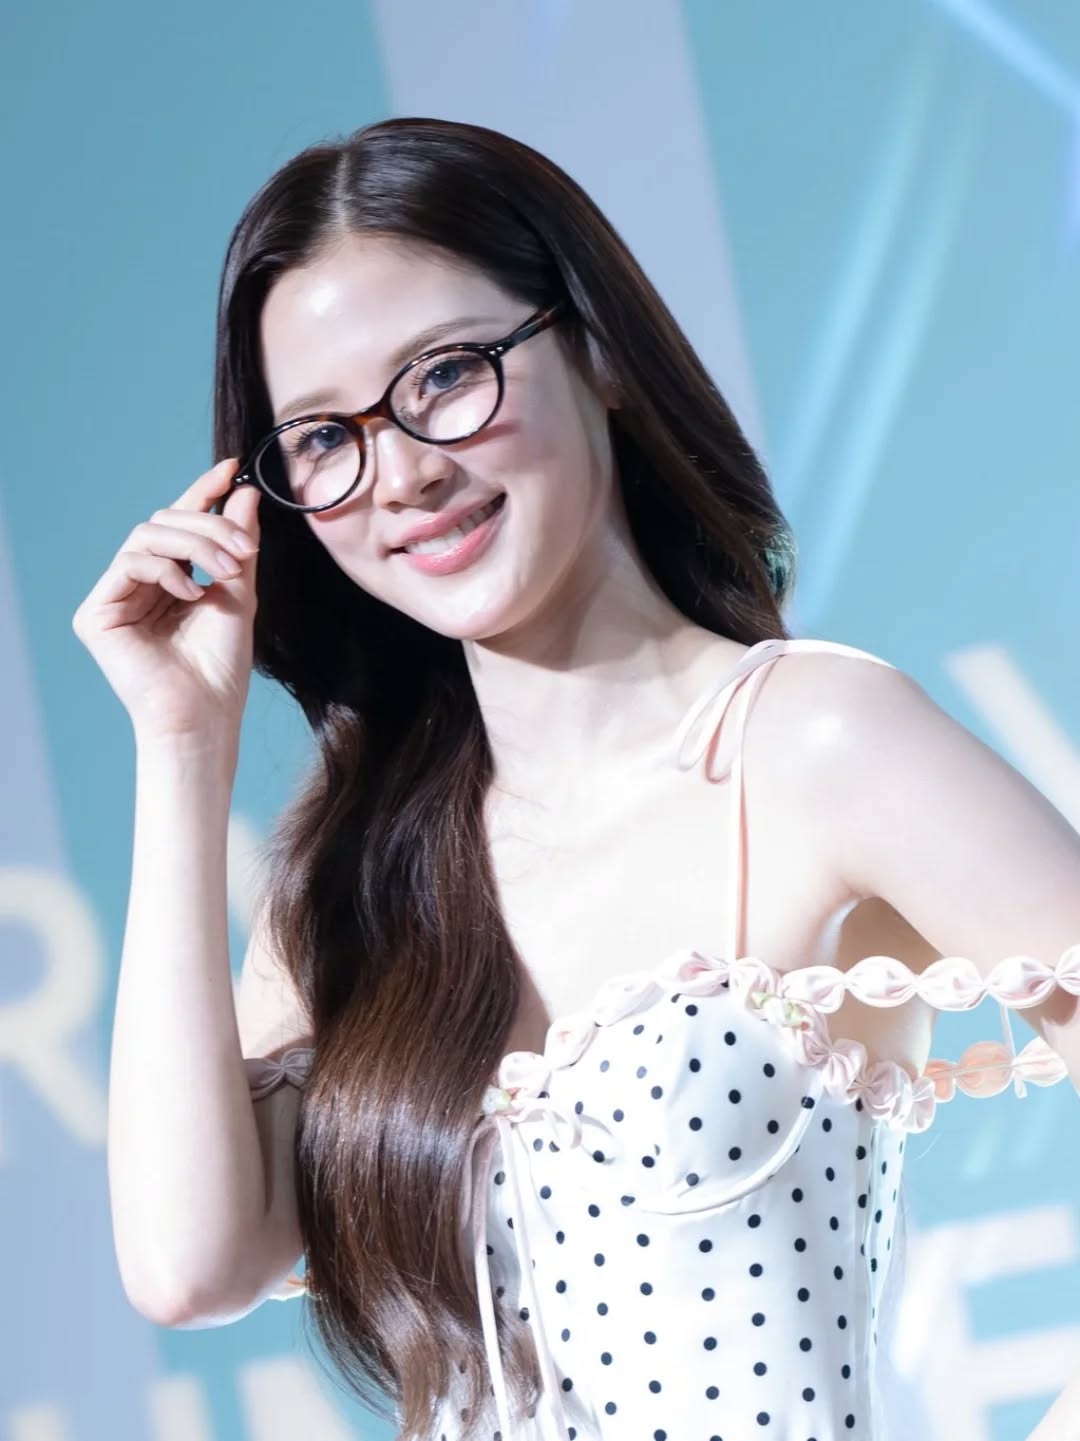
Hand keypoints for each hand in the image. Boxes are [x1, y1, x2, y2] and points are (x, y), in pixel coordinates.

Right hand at [72, 459, 262, 742]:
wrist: (206, 715)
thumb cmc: (222, 666)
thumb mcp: (239, 594)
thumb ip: (238, 544)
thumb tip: (245, 492)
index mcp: (170, 580)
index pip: (181, 524)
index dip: (203, 492)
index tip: (232, 468)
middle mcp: (138, 584)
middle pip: (164, 522)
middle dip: (208, 526)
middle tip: (242, 549)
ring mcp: (114, 597)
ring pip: (146, 536)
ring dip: (193, 544)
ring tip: (226, 571)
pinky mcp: (96, 615)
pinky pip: (127, 564)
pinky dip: (165, 569)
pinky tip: (191, 593)